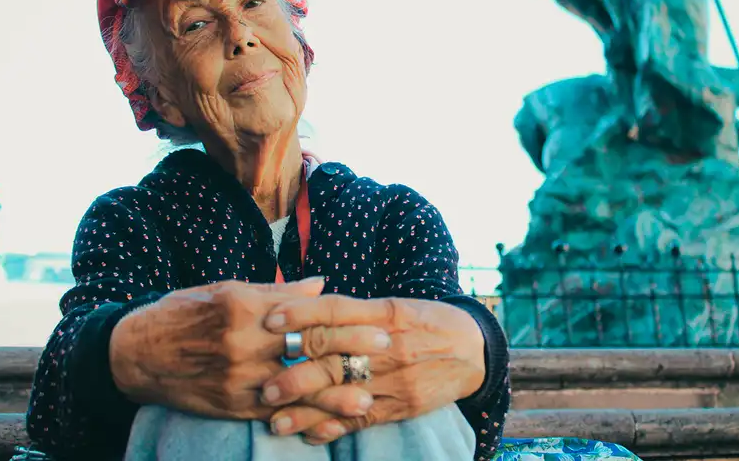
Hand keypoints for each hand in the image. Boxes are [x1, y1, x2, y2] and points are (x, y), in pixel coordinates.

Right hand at [109, 278, 391, 421]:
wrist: (135, 352)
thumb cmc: (183, 312)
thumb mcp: (226, 289)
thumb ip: (276, 291)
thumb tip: (321, 284)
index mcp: (244, 306)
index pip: (304, 312)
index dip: (344, 317)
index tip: (377, 319)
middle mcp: (243, 342)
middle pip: (307, 347)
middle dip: (350, 350)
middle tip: (386, 350)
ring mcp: (237, 377)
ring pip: (295, 386)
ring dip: (335, 393)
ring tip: (368, 398)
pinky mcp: (230, 404)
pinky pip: (274, 411)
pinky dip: (303, 416)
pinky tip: (327, 421)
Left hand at [261, 296, 485, 442]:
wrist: (474, 349)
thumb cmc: (426, 322)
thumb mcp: (395, 305)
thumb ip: (354, 310)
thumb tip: (303, 304)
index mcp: (385, 312)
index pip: (336, 311)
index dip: (300, 313)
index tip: (268, 319)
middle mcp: (387, 344)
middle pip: (335, 356)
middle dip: (296, 372)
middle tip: (264, 384)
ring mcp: (395, 378)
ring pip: (343, 394)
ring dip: (306, 409)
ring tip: (274, 419)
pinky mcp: (402, 406)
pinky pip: (362, 419)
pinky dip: (334, 428)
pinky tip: (308, 434)